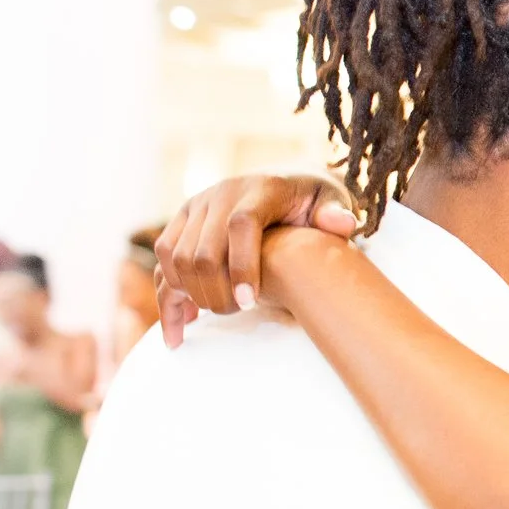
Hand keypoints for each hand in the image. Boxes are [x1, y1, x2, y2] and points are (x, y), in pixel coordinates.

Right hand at [155, 175, 359, 347]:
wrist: (284, 182)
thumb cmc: (312, 200)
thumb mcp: (330, 201)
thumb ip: (335, 214)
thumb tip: (344, 224)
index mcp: (262, 188)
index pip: (241, 224)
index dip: (242, 266)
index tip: (250, 303)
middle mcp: (222, 192)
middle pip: (203, 249)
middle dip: (217, 291)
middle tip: (239, 313)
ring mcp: (197, 205)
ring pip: (177, 257)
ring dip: (194, 293)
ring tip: (219, 313)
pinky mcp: (182, 219)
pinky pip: (164, 257)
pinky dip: (169, 294)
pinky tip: (183, 326)